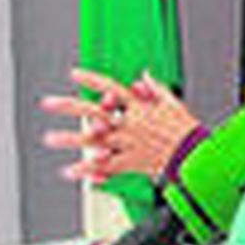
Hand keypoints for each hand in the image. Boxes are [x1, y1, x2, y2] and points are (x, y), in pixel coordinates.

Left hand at [40, 68, 196, 183]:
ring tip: (50, 138)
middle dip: (69, 107)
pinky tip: (70, 171)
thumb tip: (144, 75)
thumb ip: (156, 88)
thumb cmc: (187, 129)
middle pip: (94, 112)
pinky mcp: (131, 162)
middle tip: (49, 103)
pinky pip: (106, 166)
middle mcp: (131, 123)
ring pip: (94, 141)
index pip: (112, 88)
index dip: (92, 79)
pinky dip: (87, 170)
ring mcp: (129, 143)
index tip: (74, 74)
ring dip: (70, 140)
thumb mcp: (174, 103)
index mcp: (141, 106)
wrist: (196, 155)